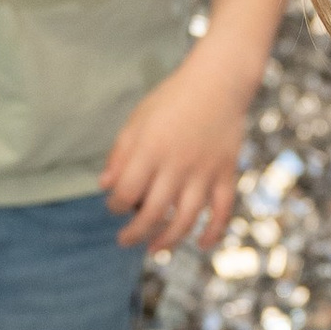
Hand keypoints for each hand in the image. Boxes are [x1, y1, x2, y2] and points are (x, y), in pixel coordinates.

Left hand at [103, 48, 253, 253]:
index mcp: (150, 149)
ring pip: (186, 218)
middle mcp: (177, 164)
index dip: (116, 205)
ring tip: (154, 249)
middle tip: (125, 240)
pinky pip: (222, 210)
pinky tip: (201, 244)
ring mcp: (204, 171)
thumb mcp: (138, 119)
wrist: (219, 81)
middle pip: (153, 212)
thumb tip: (105, 185)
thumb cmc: (172, 99)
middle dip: (135, 233)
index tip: (115, 206)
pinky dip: (213, 231)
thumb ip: (121, 152)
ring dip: (168, 240)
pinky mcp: (226, 172)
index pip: (126, 192)